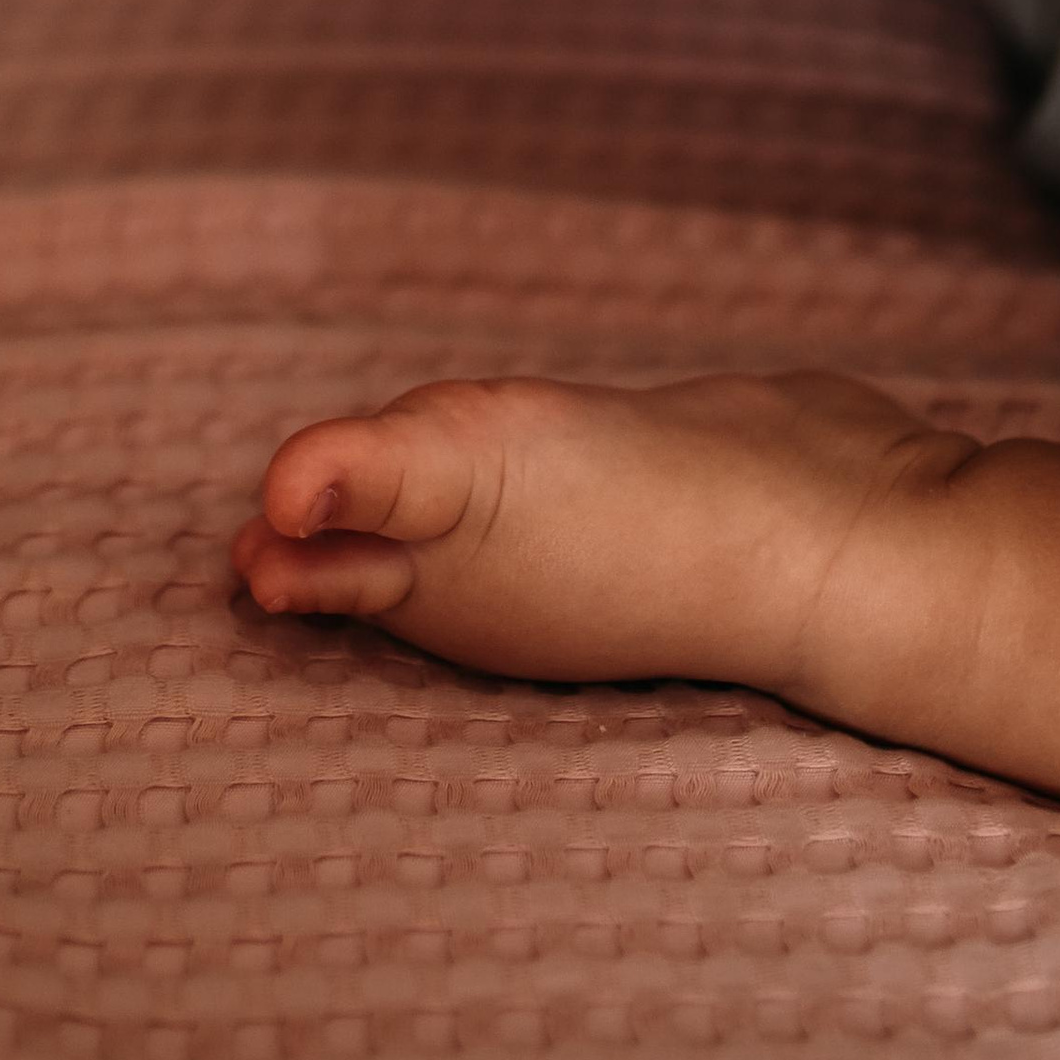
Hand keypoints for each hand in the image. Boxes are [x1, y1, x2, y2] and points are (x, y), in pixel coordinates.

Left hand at [232, 359, 967, 694]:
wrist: (824, 526)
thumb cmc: (632, 516)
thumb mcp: (464, 481)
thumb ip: (362, 480)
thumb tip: (266, 510)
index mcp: (438, 596)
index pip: (326, 580)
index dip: (282, 563)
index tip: (235, 554)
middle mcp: (497, 587)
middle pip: (390, 567)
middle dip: (337, 545)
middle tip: (280, 526)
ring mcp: (572, 549)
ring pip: (468, 530)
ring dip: (425, 512)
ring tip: (377, 499)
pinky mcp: (641, 496)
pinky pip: (550, 490)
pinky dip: (522, 477)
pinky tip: (528, 464)